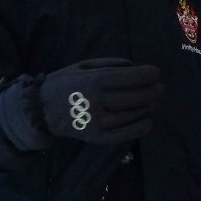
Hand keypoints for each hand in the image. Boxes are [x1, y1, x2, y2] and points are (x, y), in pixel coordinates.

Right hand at [39, 58, 162, 143]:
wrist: (40, 109)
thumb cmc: (64, 83)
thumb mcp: (82, 65)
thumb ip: (108, 64)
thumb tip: (133, 66)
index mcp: (94, 81)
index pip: (129, 78)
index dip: (147, 75)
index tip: (156, 73)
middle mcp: (97, 101)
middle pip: (135, 97)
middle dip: (152, 91)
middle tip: (159, 88)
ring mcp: (97, 121)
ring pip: (132, 114)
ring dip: (147, 107)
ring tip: (153, 101)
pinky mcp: (96, 136)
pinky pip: (123, 134)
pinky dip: (139, 128)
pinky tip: (148, 121)